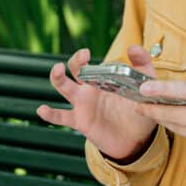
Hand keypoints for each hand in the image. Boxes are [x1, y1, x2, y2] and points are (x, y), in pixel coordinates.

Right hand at [37, 45, 158, 162]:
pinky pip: (62, 117)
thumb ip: (142, 64)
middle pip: (74, 70)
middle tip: (83, 56)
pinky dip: (50, 114)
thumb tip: (133, 47)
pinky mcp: (81, 121)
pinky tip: (42, 109)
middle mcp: (89, 88)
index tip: (86, 52)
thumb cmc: (137, 107)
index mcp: (101, 78)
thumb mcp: (144, 84)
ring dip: (57, 78)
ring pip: (64, 88)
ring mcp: (82, 104)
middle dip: (75, 61)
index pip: (88, 62)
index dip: (83, 57)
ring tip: (57, 69)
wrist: (137, 138)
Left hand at [134, 80, 185, 160]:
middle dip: (155, 111)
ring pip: (182, 130)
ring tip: (155, 113)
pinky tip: (182, 125)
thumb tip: (171, 95)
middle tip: (139, 106)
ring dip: (167, 121)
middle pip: (179, 115)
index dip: (164, 89)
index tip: (144, 88)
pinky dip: (185, 132)